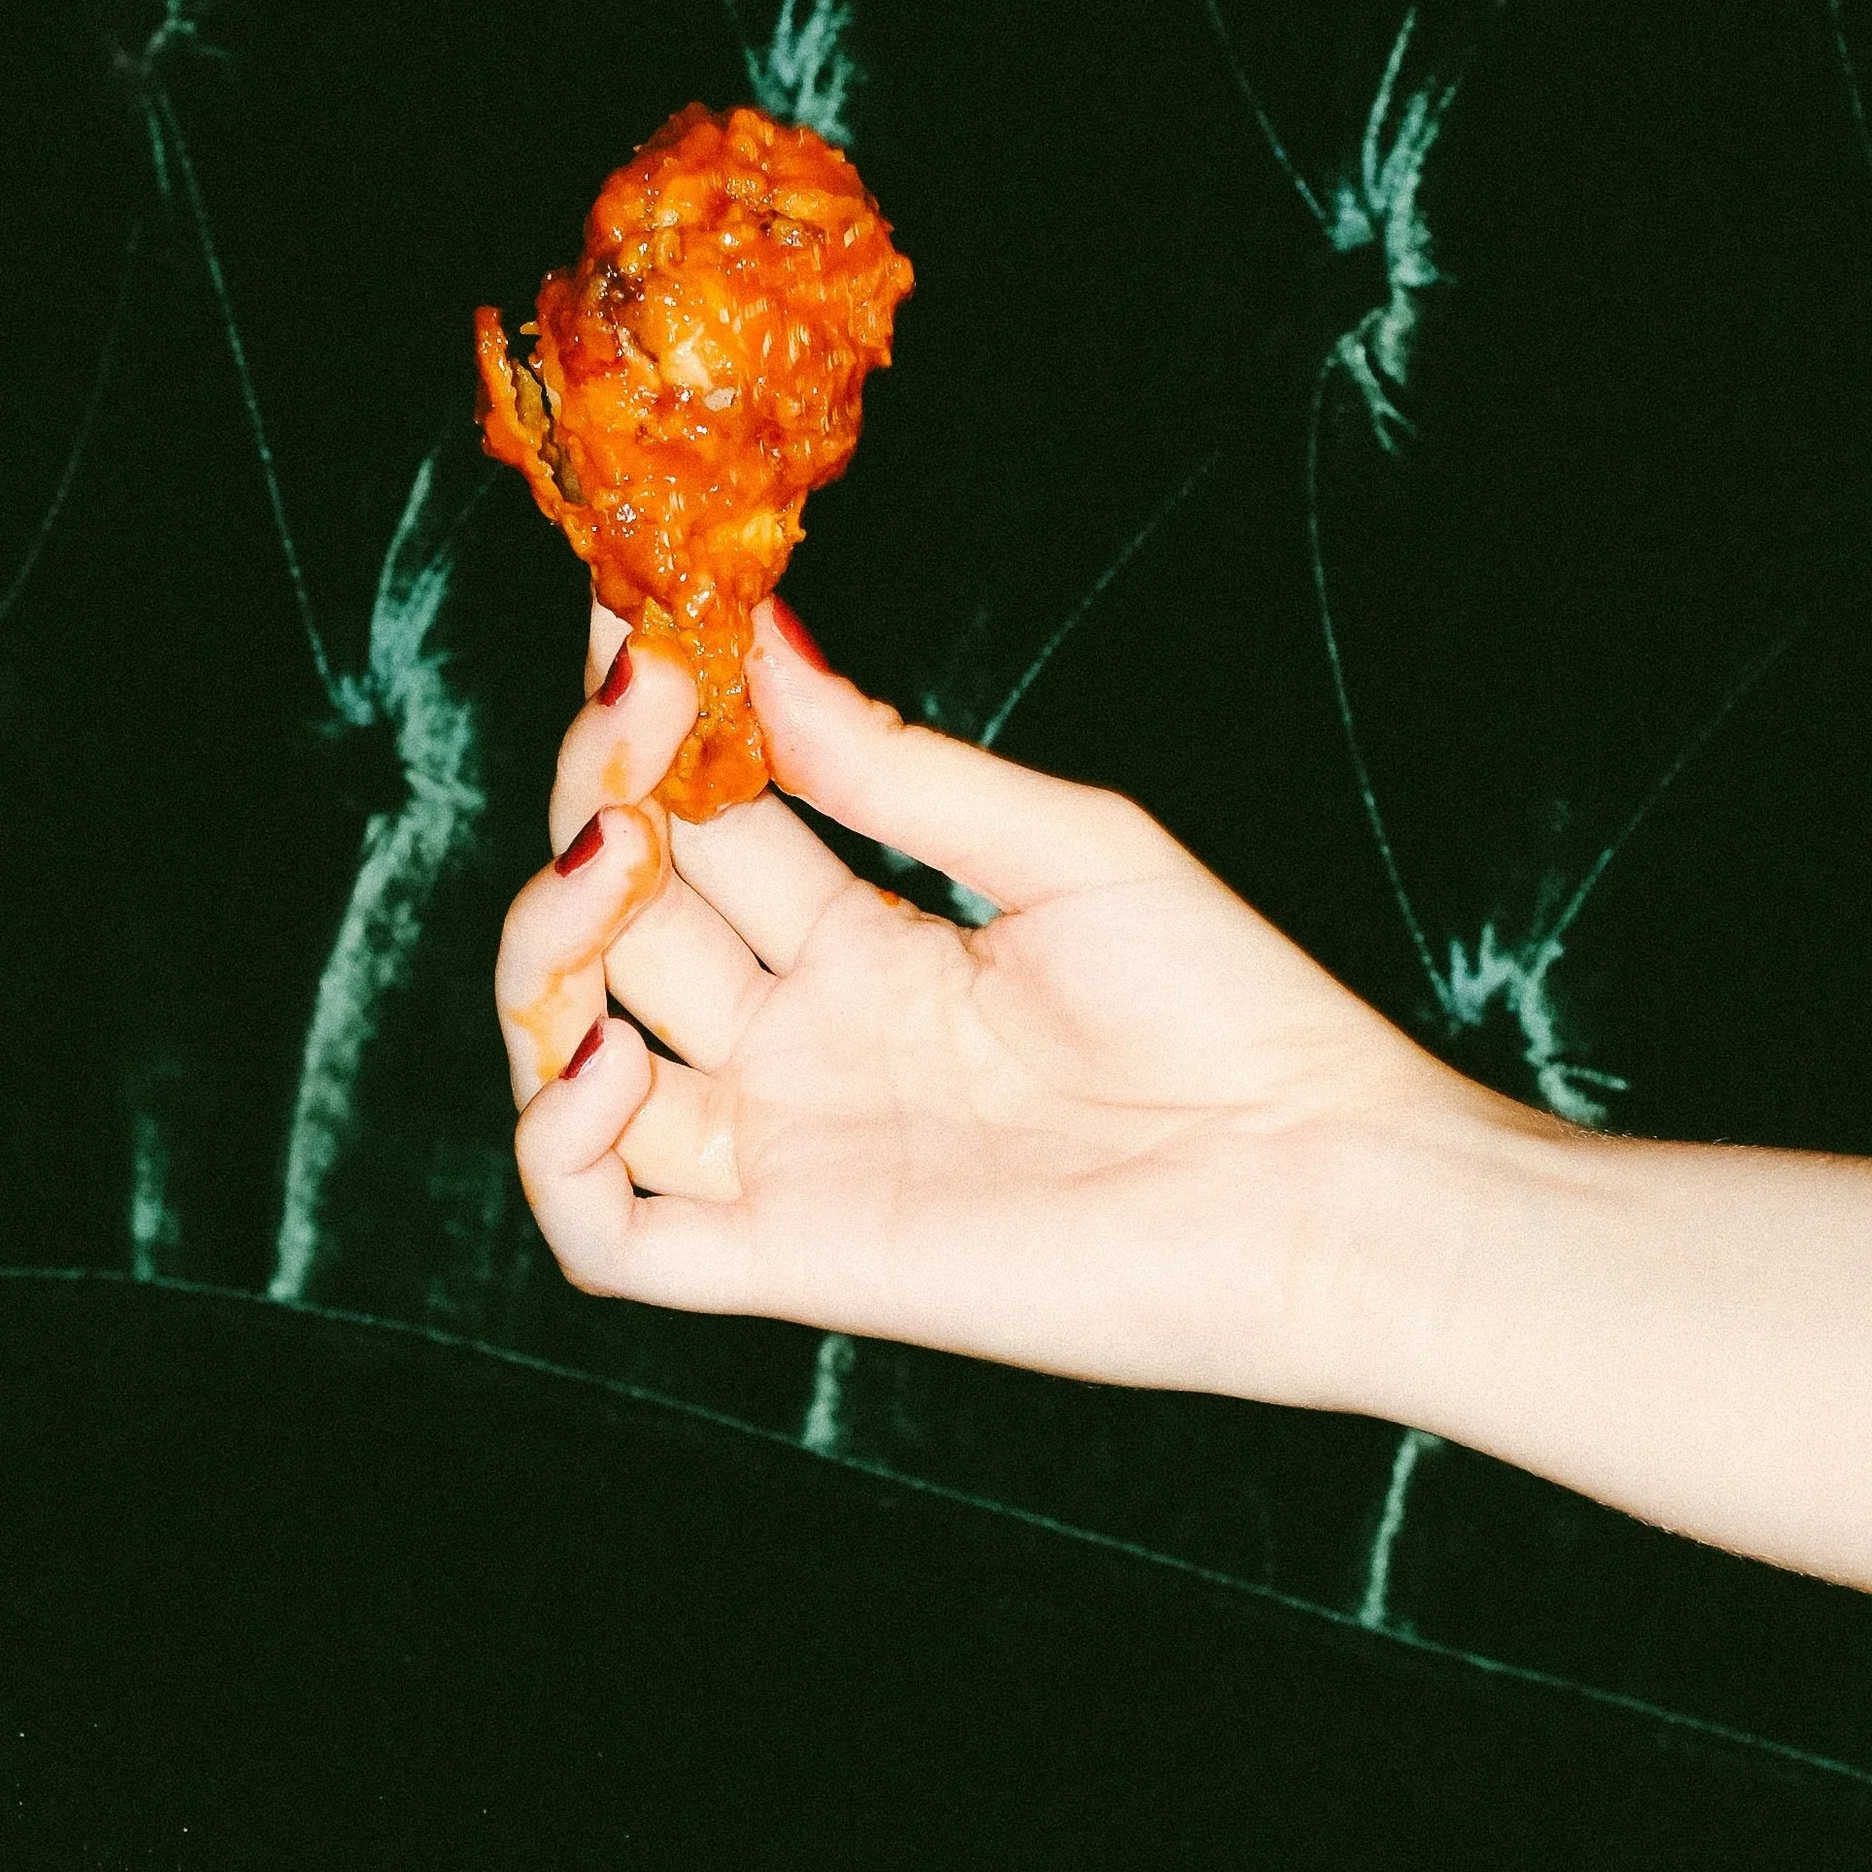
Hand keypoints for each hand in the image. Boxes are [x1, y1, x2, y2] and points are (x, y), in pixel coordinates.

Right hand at [495, 600, 1521, 1403]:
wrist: (1325, 1187)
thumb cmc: (1235, 1014)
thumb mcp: (1066, 847)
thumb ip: (896, 769)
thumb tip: (767, 644)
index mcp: (864, 948)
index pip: (699, 824)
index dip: (644, 724)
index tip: (624, 609)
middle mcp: (804, 1047)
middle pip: (617, 925)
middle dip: (591, 805)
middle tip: (634, 720)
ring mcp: (789, 1156)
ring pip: (569, 1066)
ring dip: (546, 954)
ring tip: (615, 857)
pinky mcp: (797, 1262)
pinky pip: (611, 1238)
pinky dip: (560, 1152)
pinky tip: (608, 1054)